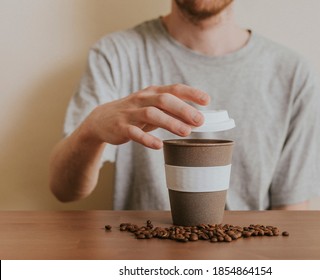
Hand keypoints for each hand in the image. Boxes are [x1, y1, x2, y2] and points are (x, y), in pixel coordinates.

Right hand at [82, 84, 209, 148]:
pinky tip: (159, 145)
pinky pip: (134, 133)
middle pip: (164, 100)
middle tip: (199, 120)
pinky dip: (147, 139)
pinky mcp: (121, 127)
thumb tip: (198, 118)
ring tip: (186, 132)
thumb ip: (172, 111)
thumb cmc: (135, 113)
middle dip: (183, 109)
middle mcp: (142, 99)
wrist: (101, 120)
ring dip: (170, 123)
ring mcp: (130, 113)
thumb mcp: (153, 108)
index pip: (174, 89)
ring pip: (151, 114)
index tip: (207, 100)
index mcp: (152, 92)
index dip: (191, 93)